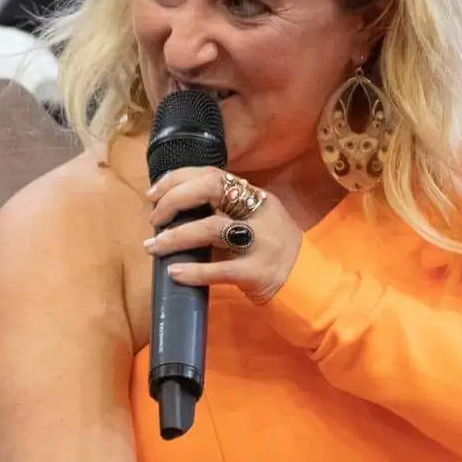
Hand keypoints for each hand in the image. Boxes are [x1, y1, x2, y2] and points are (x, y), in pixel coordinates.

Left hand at [144, 166, 301, 302]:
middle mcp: (260, 213)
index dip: (178, 179)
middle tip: (154, 219)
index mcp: (258, 197)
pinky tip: (174, 272)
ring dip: (175, 236)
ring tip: (153, 246)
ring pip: (210, 227)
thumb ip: (226, 212)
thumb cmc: (273, 254)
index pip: (213, 174)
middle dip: (174, 199)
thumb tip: (176, 208)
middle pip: (211, 188)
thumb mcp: (257, 223)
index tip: (153, 193)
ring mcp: (261, 242)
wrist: (309, 286)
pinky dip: (193, 271)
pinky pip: (219, 269)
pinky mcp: (258, 272)